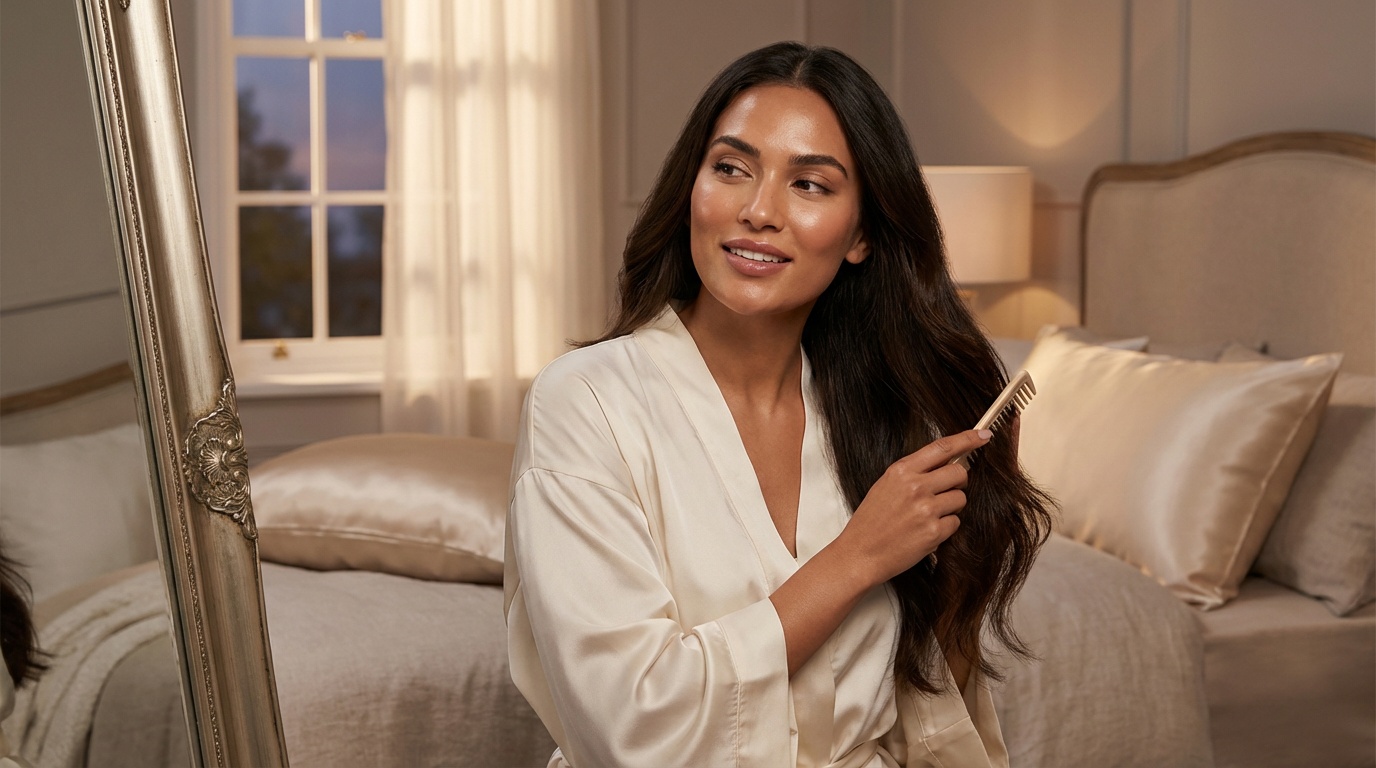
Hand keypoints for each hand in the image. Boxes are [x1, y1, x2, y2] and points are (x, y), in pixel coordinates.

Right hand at [836, 429, 991, 586]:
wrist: (860, 554)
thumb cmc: (870, 522)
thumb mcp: (885, 486)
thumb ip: (913, 473)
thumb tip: (946, 463)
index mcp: (901, 471)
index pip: (942, 447)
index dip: (968, 439)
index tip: (984, 435)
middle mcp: (915, 487)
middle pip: (959, 473)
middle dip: (959, 481)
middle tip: (946, 491)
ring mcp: (926, 509)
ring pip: (960, 499)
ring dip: (951, 507)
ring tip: (928, 516)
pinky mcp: (934, 532)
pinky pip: (955, 523)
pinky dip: (945, 528)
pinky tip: (925, 532)